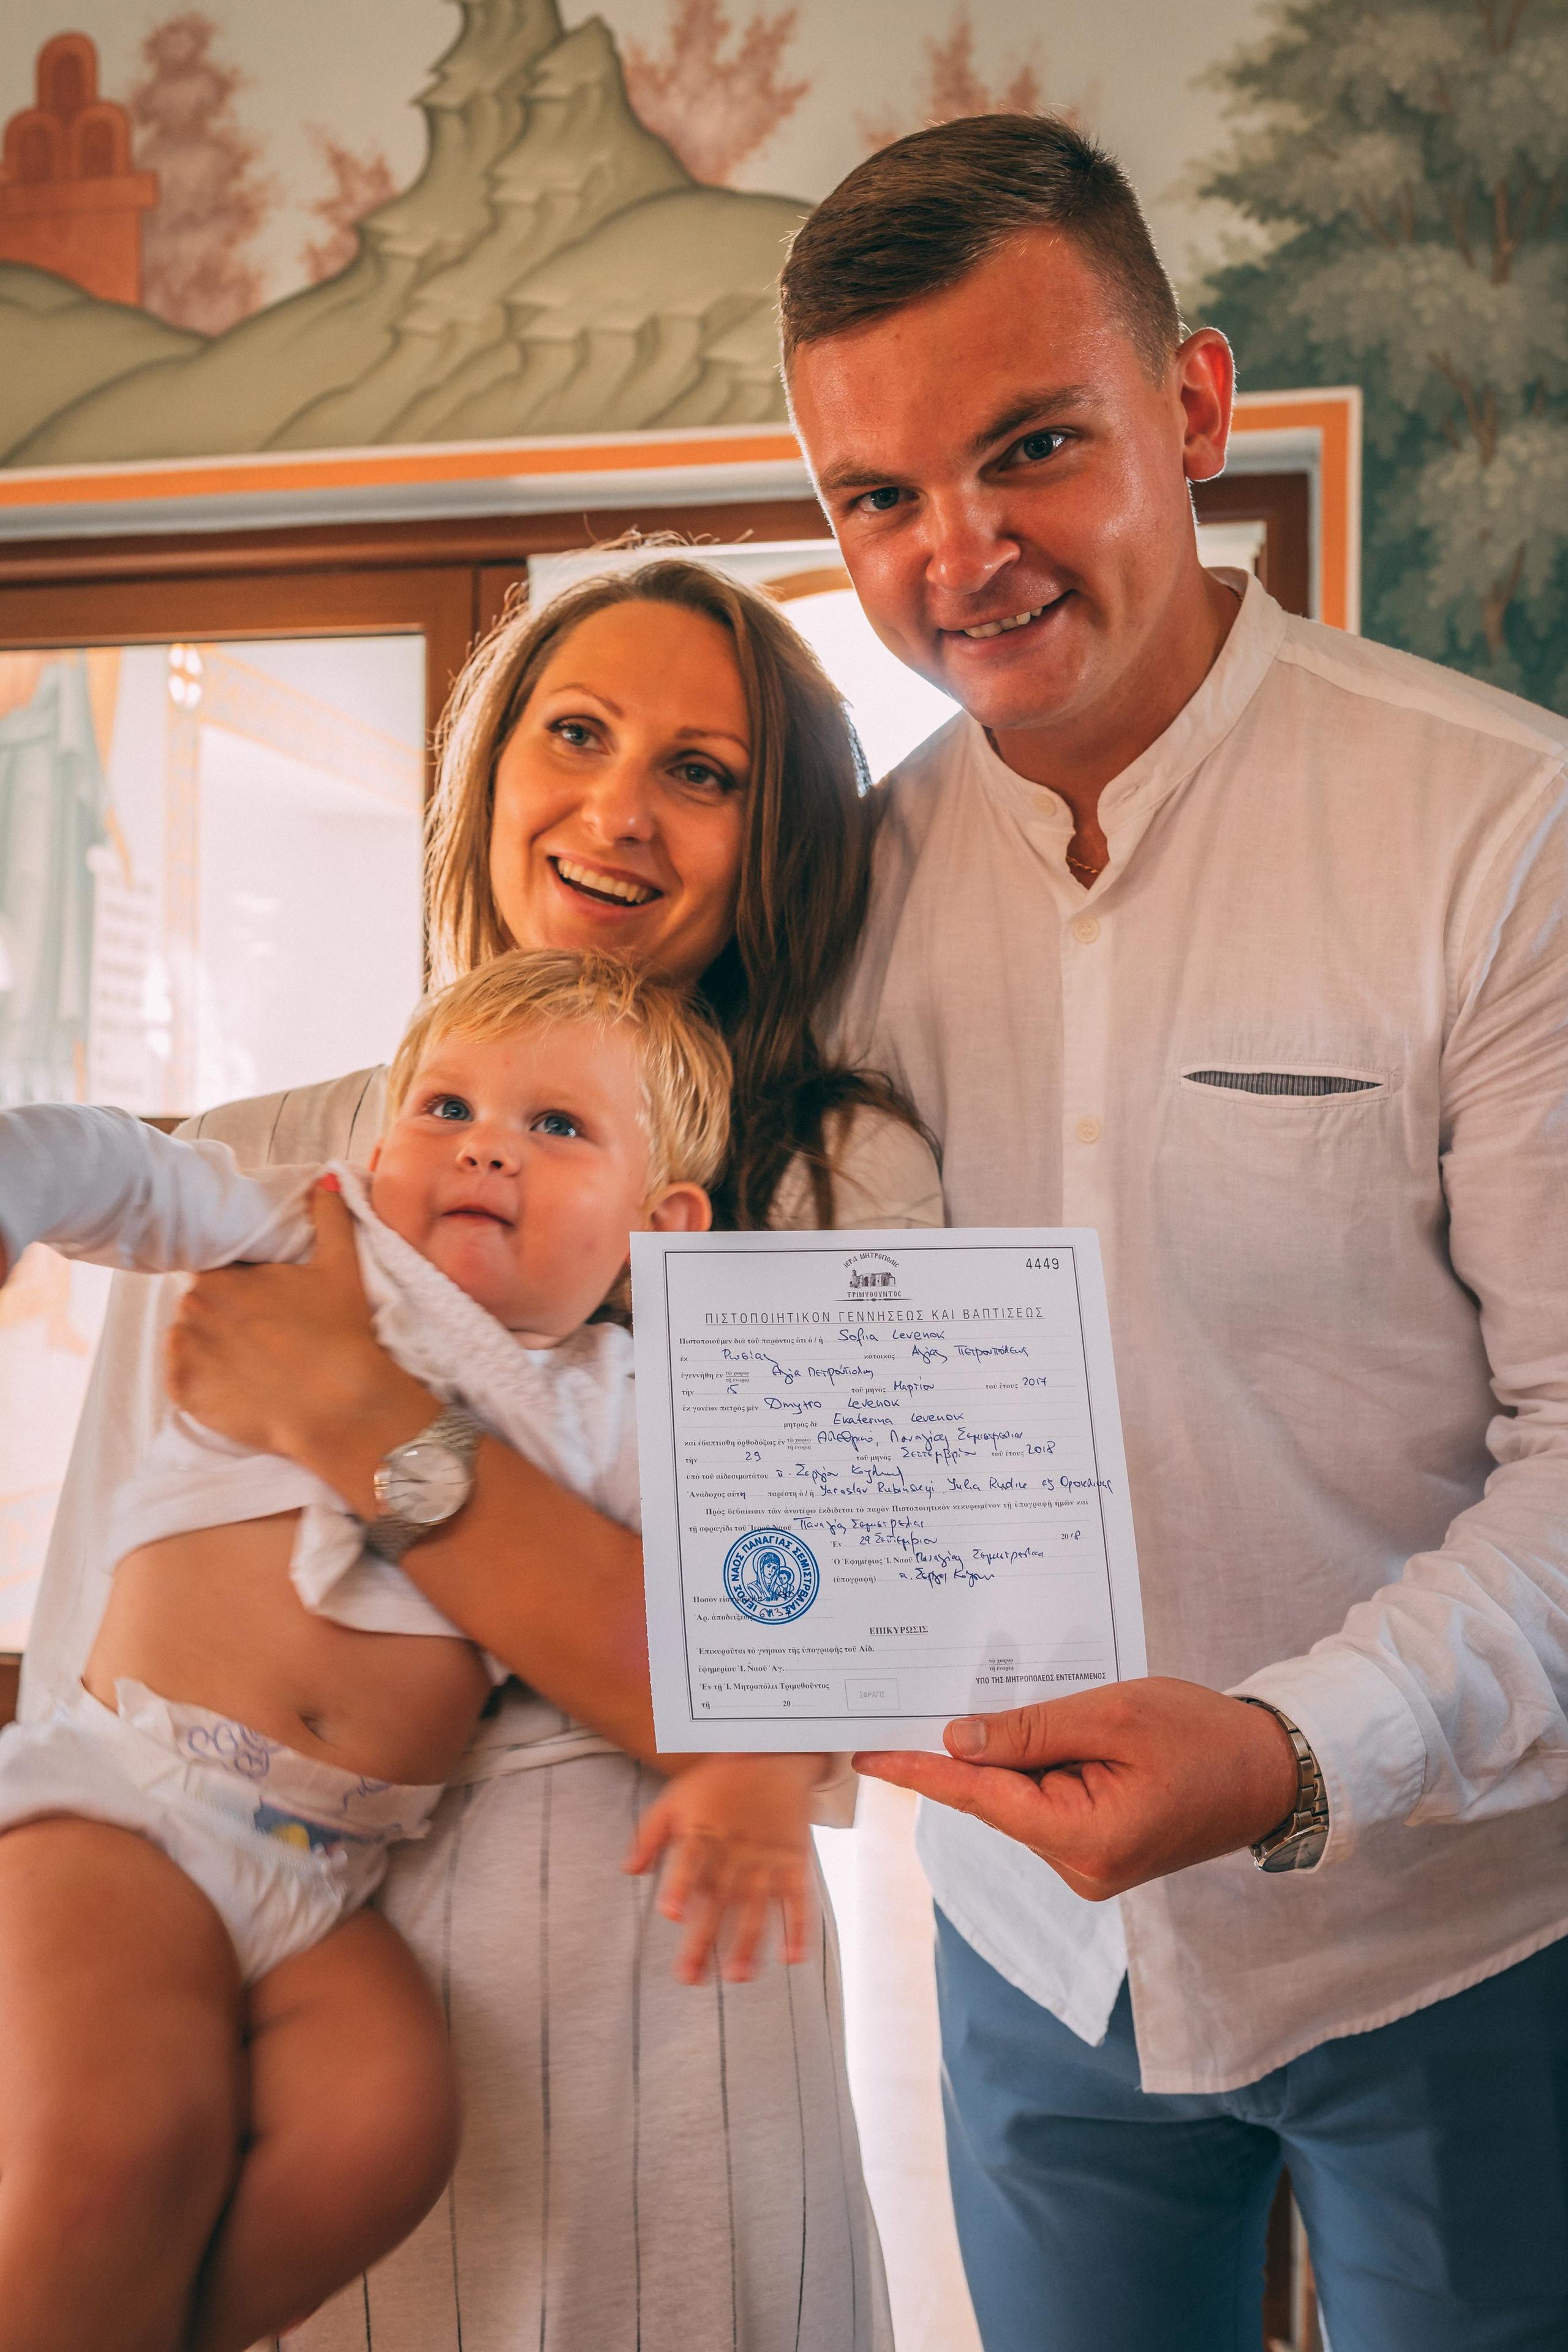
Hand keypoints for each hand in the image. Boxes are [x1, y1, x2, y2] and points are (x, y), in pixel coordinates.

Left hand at [167, 1180, 429, 1481]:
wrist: (339, 1404)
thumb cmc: (340, 1331)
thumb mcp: (341, 1264)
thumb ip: (330, 1215)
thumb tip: (328, 1177)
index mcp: (220, 1275)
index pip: (217, 1274)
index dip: (241, 1290)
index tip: (265, 1306)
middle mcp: (191, 1309)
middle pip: (201, 1308)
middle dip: (225, 1318)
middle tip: (265, 1338)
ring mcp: (185, 1354)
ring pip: (190, 1344)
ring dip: (212, 1350)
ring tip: (254, 1365)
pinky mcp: (184, 1394)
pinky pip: (184, 1382)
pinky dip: (204, 1385)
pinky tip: (241, 1387)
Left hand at [625, 1753, 823, 1983]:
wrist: (772, 1754)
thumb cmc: (718, 1781)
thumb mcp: (675, 1798)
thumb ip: (650, 1836)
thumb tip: (629, 1871)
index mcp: (705, 1833)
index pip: (690, 1861)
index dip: (681, 1886)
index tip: (671, 1913)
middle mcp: (736, 1850)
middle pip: (719, 1899)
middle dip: (704, 1941)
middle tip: (690, 1977)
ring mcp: (768, 1859)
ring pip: (757, 1907)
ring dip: (748, 1943)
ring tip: (738, 1975)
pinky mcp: (794, 1861)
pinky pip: (799, 1898)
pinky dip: (798, 1927)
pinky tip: (792, 1956)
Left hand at [854, 1678, 1300, 1899]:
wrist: (1271, 1773)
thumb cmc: (1204, 1736)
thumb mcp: (1116, 1714)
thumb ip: (1032, 1729)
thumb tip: (958, 1739)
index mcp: (1085, 1838)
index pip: (979, 1799)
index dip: (919, 1773)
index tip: (866, 1756)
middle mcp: (1079, 1867)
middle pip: (997, 1800)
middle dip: (970, 1749)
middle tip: (935, 1691)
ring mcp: (1087, 1866)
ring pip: (1019, 1800)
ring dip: (1014, 1754)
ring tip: (1039, 1705)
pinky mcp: (1096, 1852)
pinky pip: (1045, 1804)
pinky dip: (1038, 1768)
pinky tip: (1052, 1731)